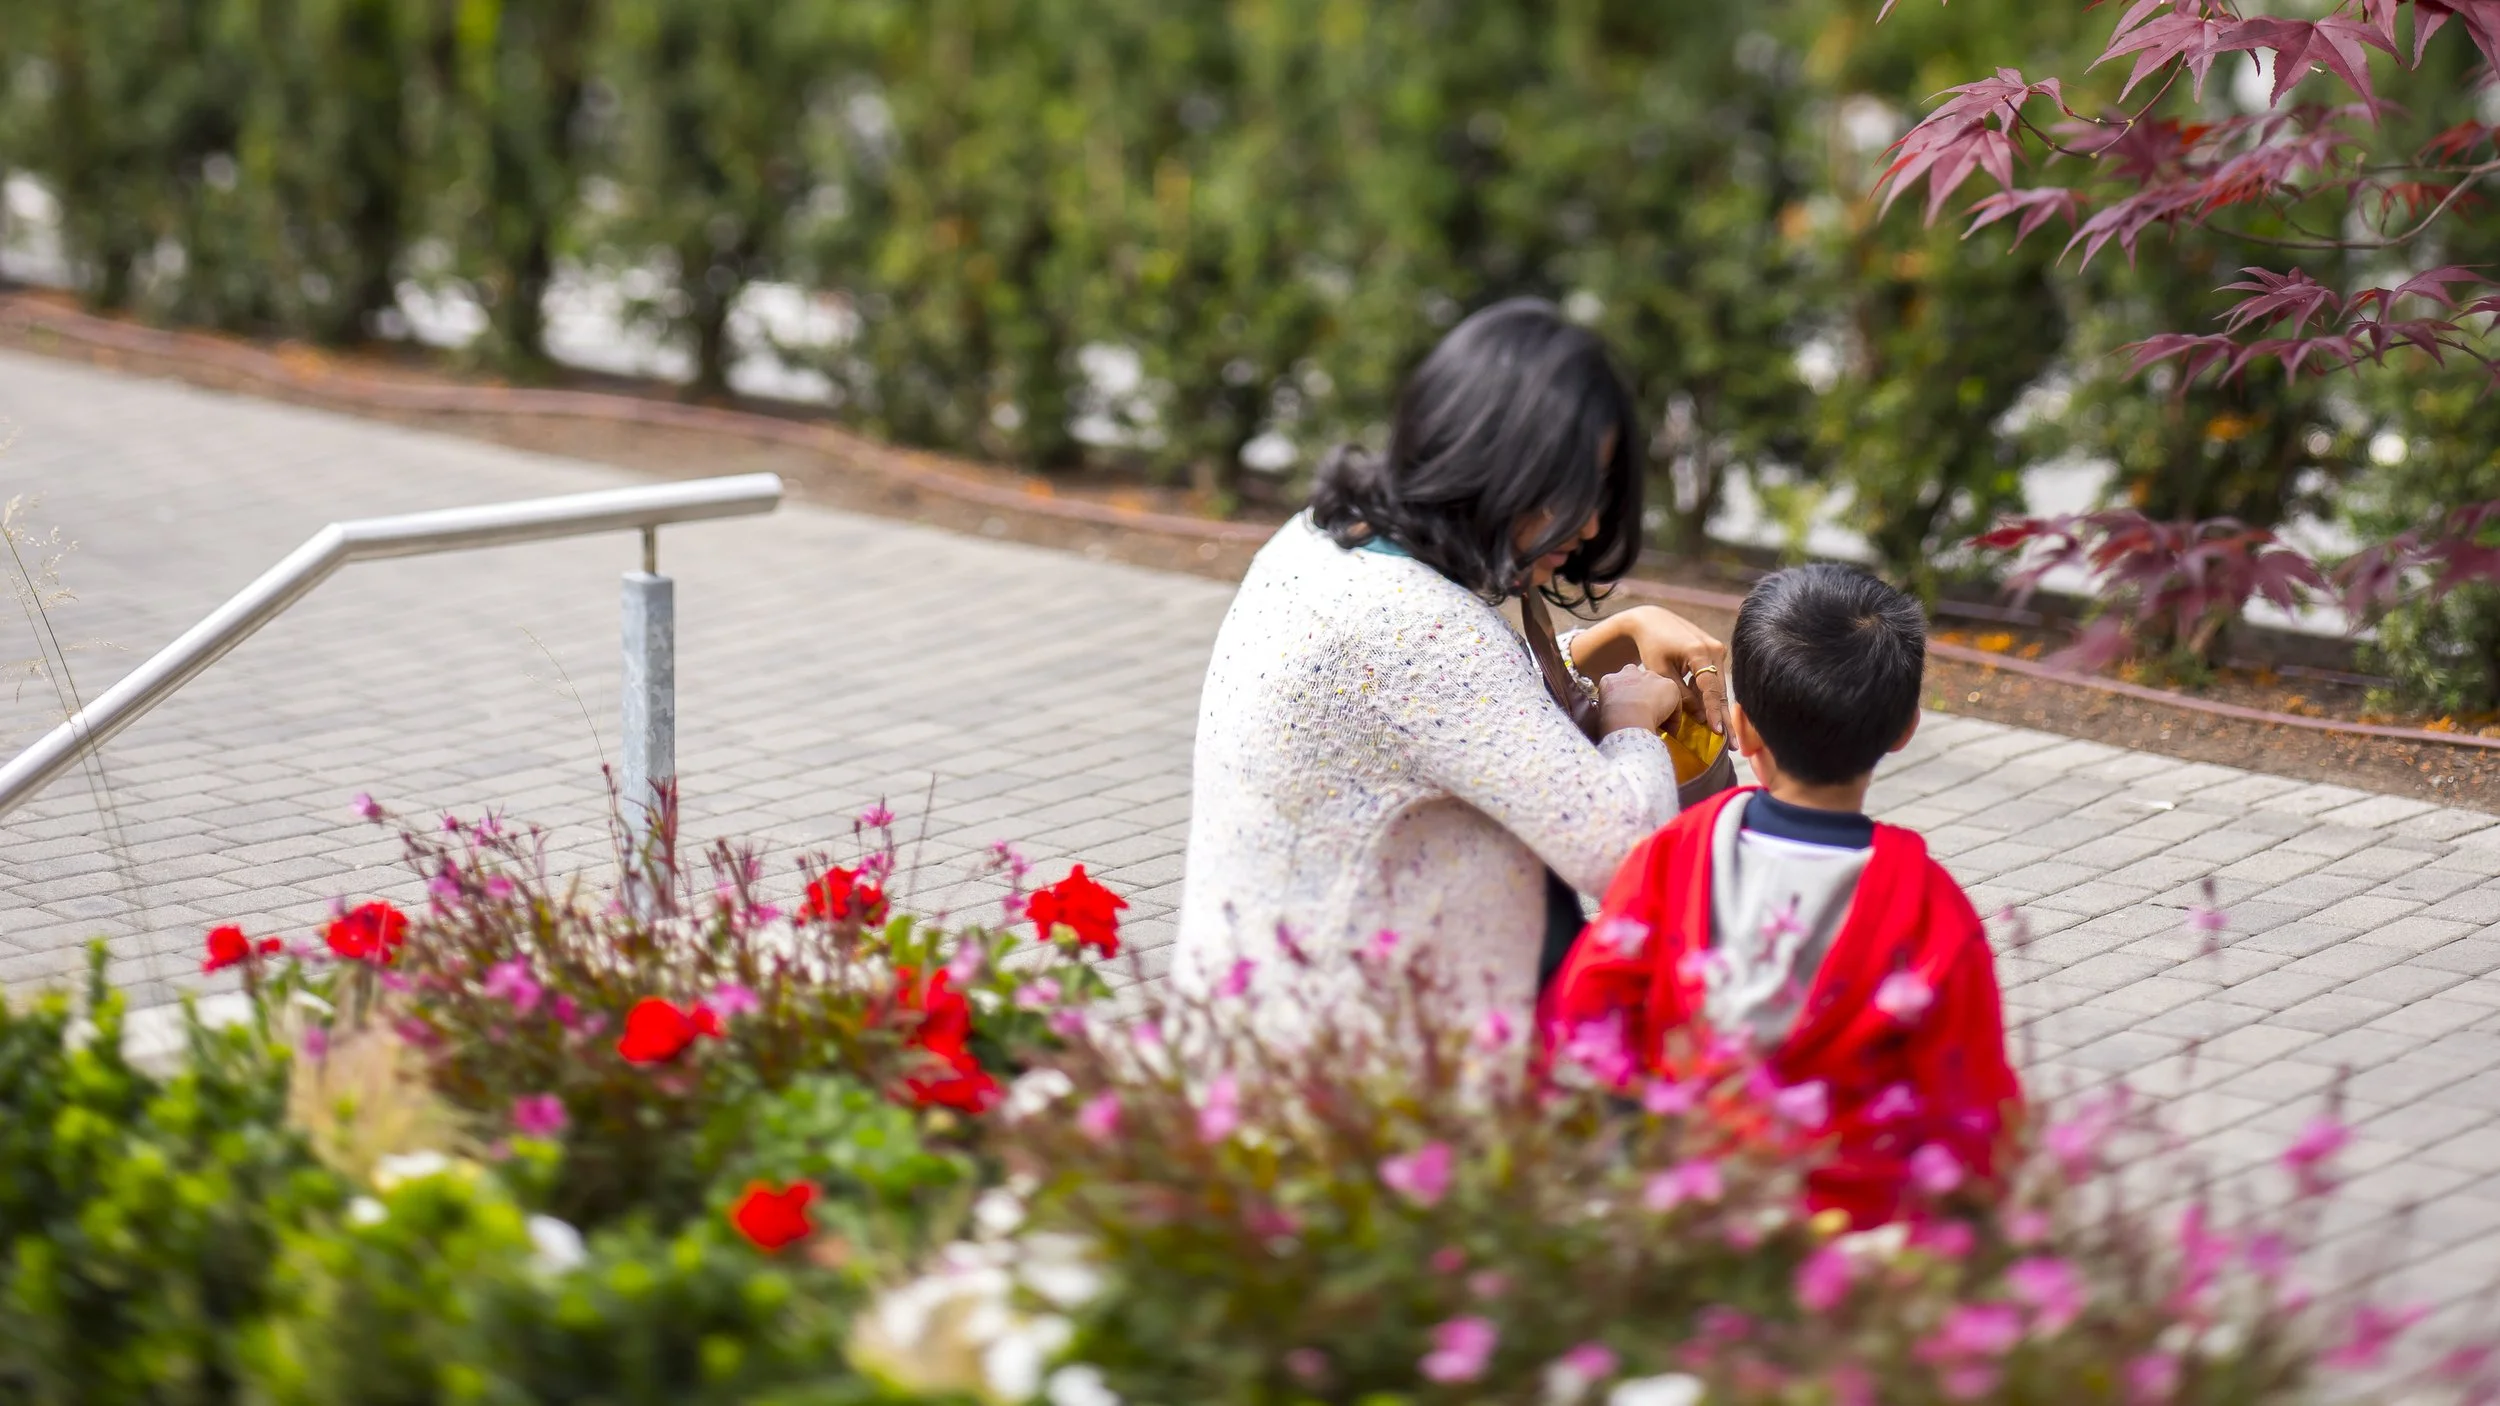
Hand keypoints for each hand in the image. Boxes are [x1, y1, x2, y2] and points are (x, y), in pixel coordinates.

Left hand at [1571, 606, 1727, 733]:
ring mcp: (1717, 649)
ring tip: (1726, 737)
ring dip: (1718, 710)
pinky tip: (1712, 718)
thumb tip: (1700, 717)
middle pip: (1720, 690)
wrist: (1653, 621)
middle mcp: (1714, 649)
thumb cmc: (1651, 646)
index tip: (1718, 732)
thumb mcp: (1660, 671)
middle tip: (1732, 745)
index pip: (1710, 688)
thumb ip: (1680, 694)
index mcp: (1699, 651)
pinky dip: (1711, 697)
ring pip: (1719, 687)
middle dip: (1723, 718)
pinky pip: (1714, 679)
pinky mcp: (1715, 653)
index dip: (1713, 712)